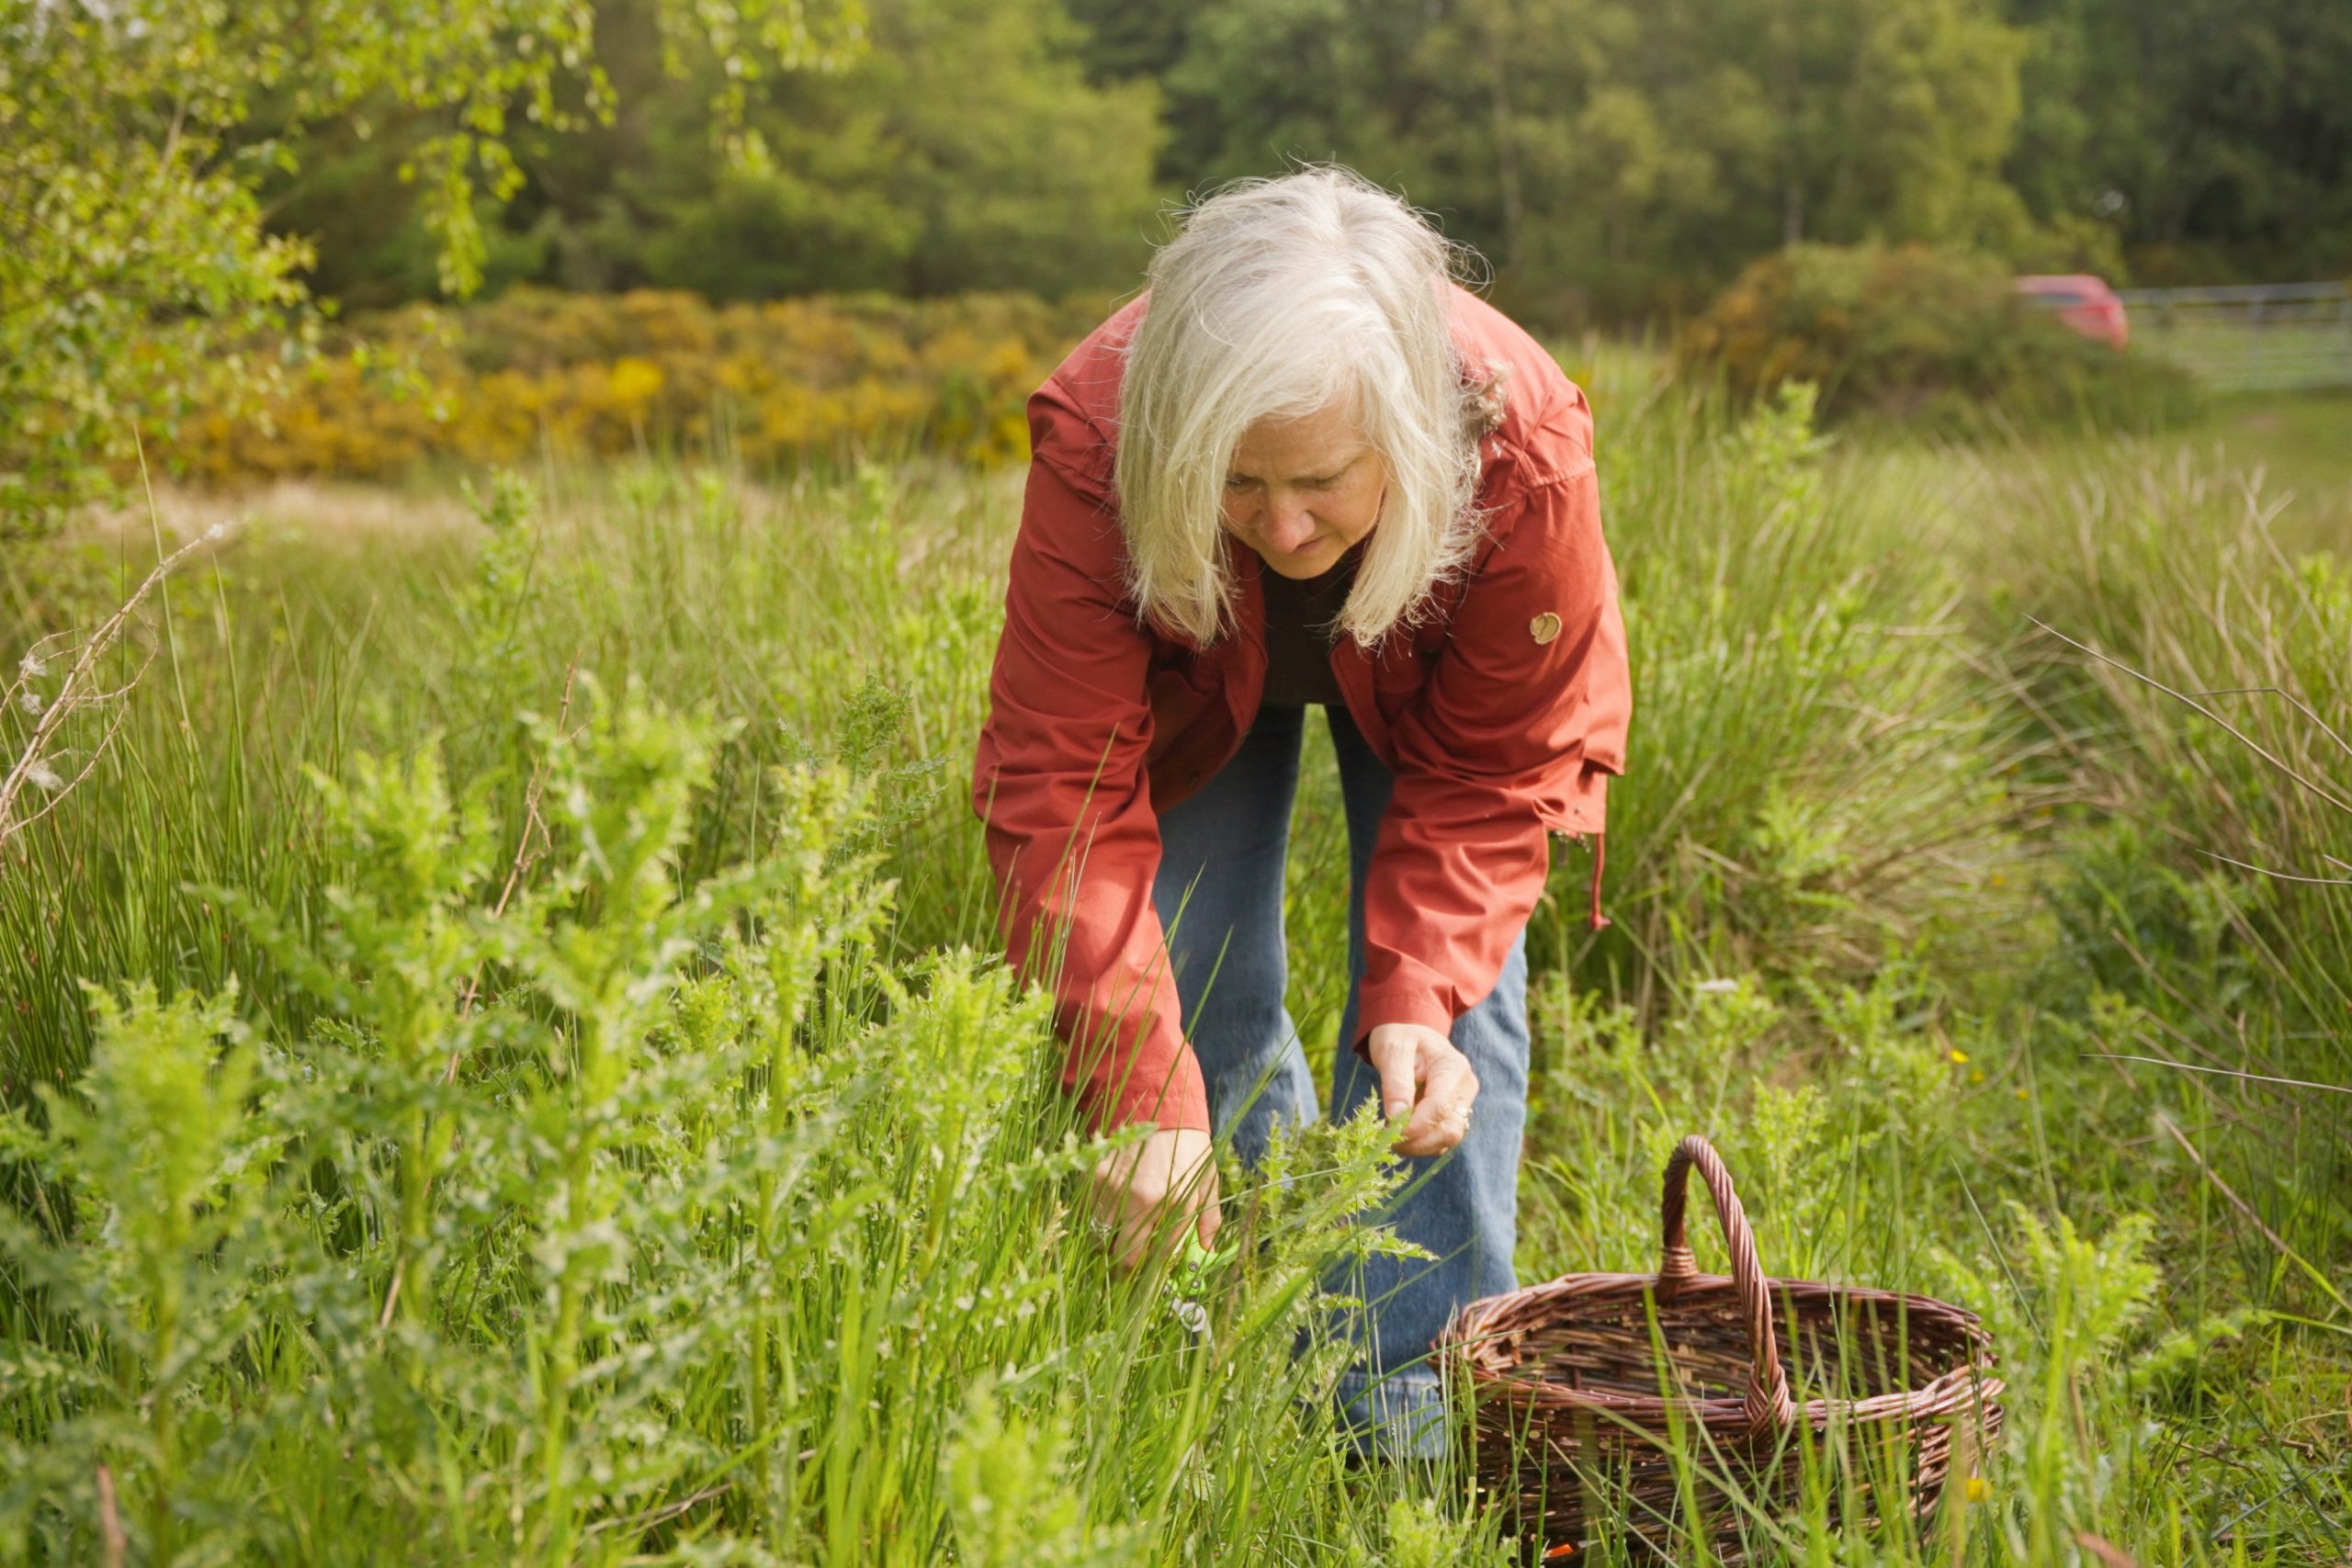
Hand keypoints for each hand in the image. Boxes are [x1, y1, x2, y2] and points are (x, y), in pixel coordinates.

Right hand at [1089, 1126, 1221, 1271]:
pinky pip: (1090, 1211)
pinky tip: (1108, 1207)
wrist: (1157, 1103)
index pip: (1158, 1255)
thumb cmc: (1187, 1143)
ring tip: (1117, 1235)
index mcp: (1176, 1202)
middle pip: (1124, 1254)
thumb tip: (1207, 1250)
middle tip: (1126, 1268)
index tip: (1145, 1279)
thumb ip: (1208, 1217)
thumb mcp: (1207, 1178)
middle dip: (1124, 1267)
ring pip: (1102, 1235)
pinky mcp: (1095, 1175)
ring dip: (1108, 1241)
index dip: (1150, 1273)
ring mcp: (1115, 1188)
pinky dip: (1097, 1216)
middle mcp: (1143, 1199)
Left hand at [1365, 1023, 1480, 1157]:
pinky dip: (1423, 1144)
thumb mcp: (1392, 1050)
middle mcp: (1465, 1087)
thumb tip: (1396, 1117)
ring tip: (1391, 1139)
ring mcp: (1463, 1102)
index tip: (1388, 1132)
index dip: (1415, 1126)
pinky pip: (1443, 1137)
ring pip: (1449, 1138)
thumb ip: (1396, 1082)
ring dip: (1420, 1146)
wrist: (1410, 1031)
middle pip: (1450, 1129)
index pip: (1440, 1107)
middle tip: (1386, 1140)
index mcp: (1453, 1068)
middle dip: (1418, 1142)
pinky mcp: (1455, 1113)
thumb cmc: (1400, 1036)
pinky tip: (1402, 1136)